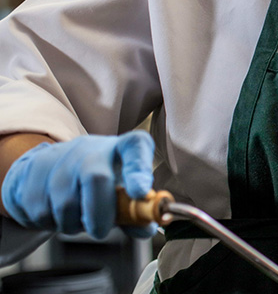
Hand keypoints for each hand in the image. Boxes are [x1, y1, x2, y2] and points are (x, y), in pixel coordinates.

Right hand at [1, 132, 155, 238]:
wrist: (53, 167)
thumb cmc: (99, 183)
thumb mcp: (123, 192)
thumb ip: (136, 213)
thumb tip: (144, 228)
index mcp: (124, 148)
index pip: (137, 147)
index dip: (139, 171)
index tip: (140, 193)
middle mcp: (93, 147)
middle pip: (96, 178)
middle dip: (98, 214)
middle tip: (99, 230)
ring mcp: (61, 155)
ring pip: (64, 202)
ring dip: (72, 224)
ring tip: (77, 218)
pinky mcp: (33, 168)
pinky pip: (39, 210)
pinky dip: (50, 223)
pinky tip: (56, 215)